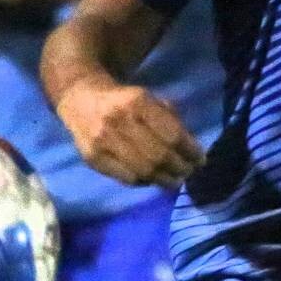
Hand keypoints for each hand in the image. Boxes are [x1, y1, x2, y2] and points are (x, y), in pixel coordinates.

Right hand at [56, 81, 202, 187]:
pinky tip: (153, 178)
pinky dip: (145, 182)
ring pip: (144, 171)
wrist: (80, 99)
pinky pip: (127, 179)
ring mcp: (102, 142)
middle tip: (189, 172)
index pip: (172, 135)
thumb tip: (192, 151)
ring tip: (175, 179)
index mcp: (137, 102)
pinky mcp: (93, 159)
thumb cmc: (124, 101)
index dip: (190, 151)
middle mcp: (118, 121)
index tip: (200, 159)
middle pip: (159, 156)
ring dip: (165, 179)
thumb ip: (171, 120)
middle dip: (180, 168)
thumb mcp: (150, 98)